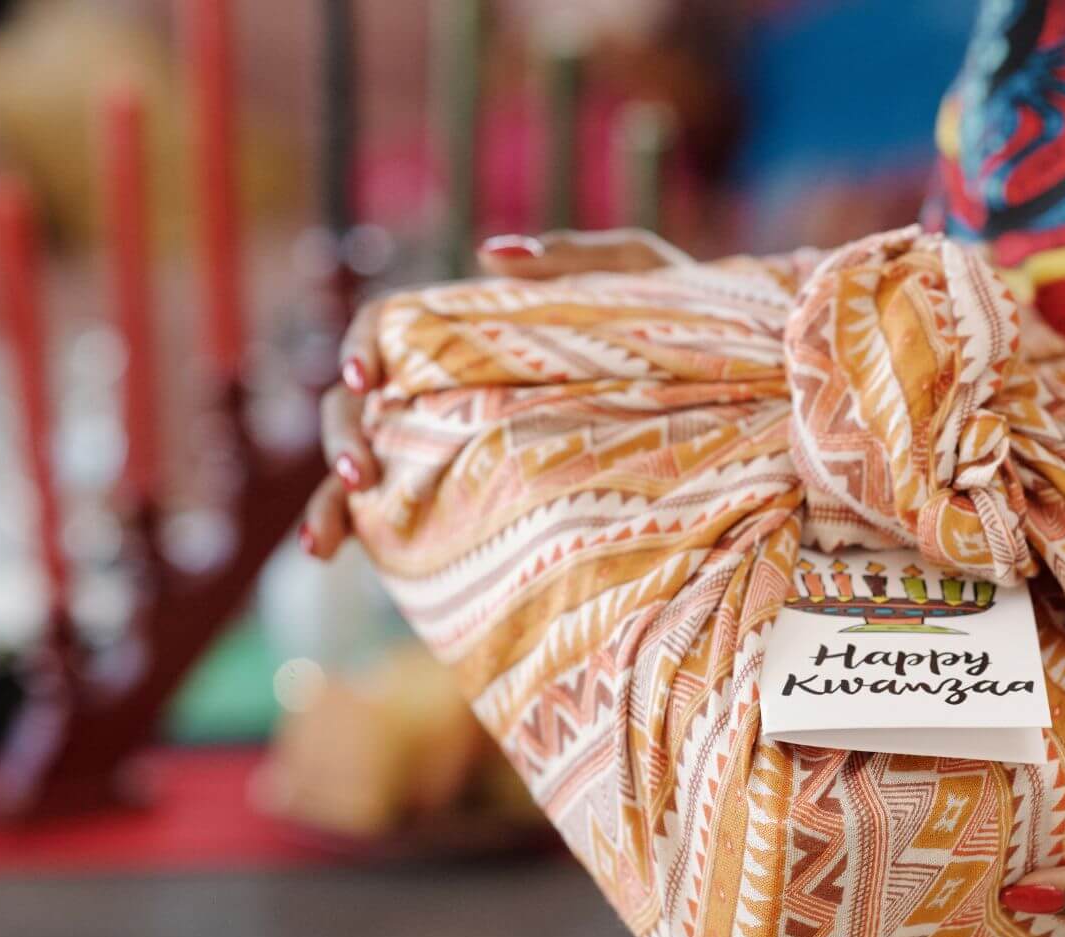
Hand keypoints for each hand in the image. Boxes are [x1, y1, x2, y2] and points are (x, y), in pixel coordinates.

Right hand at [300, 230, 686, 558]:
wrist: (737, 396)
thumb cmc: (685, 323)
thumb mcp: (639, 278)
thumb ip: (571, 260)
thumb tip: (487, 252)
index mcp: (475, 336)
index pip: (388, 333)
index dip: (364, 351)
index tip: (371, 381)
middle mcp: (451, 393)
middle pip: (360, 407)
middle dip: (344, 436)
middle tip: (361, 470)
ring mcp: (455, 449)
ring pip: (365, 468)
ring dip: (331, 499)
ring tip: (328, 540)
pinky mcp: (474, 501)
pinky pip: (402, 518)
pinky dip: (358, 533)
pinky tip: (333, 555)